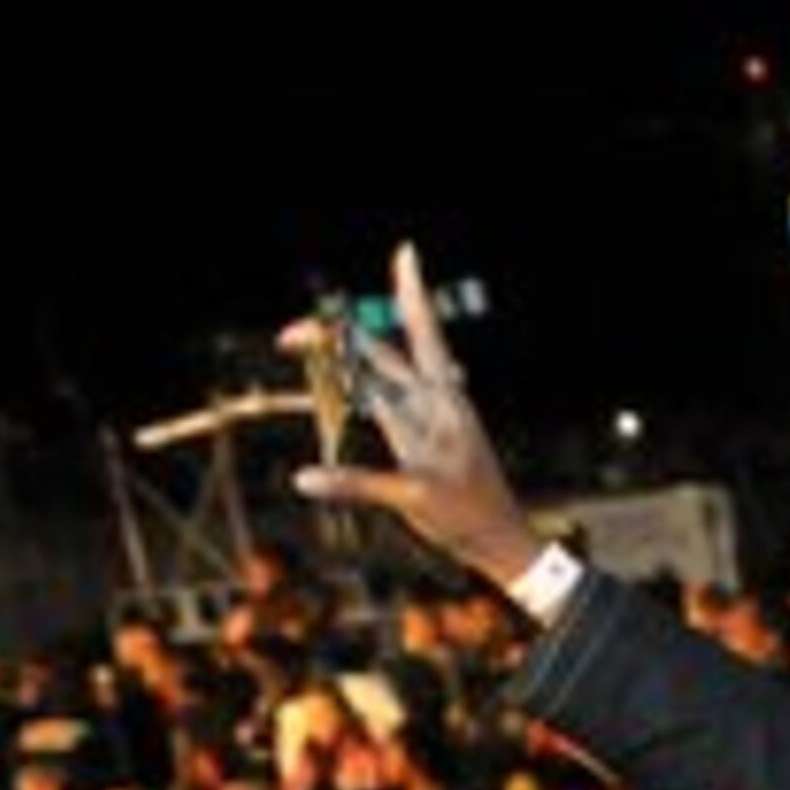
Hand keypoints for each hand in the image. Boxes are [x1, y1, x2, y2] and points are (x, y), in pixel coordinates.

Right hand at [284, 241, 547, 588]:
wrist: (499, 539)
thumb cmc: (466, 516)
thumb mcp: (414, 498)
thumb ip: (359, 484)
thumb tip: (303, 479)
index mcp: (440, 402)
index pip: (418, 334)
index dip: (412, 292)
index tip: (407, 250)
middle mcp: (434, 401)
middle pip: (380, 352)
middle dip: (335, 336)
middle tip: (289, 333)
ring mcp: (428, 417)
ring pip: (382, 372)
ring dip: (345, 357)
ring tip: (307, 341)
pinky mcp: (423, 436)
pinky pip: (387, 400)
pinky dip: (363, 385)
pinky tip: (353, 374)